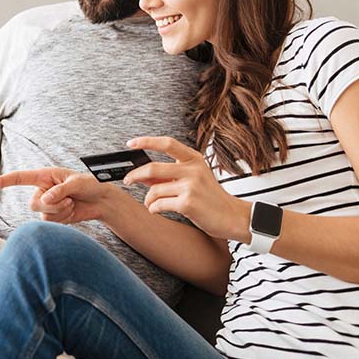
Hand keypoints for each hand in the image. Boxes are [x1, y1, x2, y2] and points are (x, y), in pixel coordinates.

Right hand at [0, 168, 110, 223]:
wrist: (101, 201)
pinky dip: (64, 219)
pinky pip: (51, 222)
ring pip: (42, 215)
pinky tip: (72, 212)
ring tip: (71, 204)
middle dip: (51, 205)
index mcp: (44, 176)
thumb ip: (60, 190)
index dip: (1, 181)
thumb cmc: (90, 185)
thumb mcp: (77, 183)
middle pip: (32, 204)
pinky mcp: (53, 216)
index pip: (18, 178)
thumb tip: (45, 199)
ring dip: (60, 212)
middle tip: (68, 200)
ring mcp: (47, 204)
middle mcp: (42, 190)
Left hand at [123, 136, 247, 239]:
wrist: (232, 216)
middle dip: (134, 175)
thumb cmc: (210, 198)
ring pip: (154, 190)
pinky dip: (153, 208)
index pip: (167, 143)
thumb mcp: (193, 179)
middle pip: (153, 168)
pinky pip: (159, 204)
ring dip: (147, 199)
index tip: (131, 143)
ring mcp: (191, 186)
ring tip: (150, 203)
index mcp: (194, 159)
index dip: (146, 141)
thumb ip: (169, 175)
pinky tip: (156, 210)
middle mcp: (193, 169)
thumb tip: (141, 174)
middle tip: (127, 180)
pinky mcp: (188, 203)